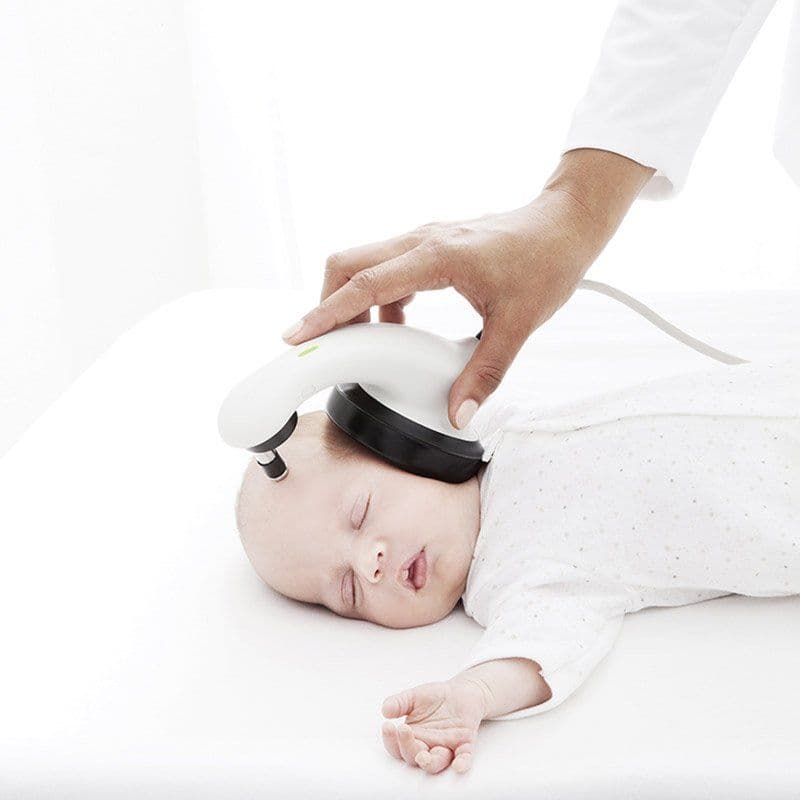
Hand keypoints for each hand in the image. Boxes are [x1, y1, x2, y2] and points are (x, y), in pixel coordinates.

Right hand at [282, 149, 652, 429]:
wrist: (565, 225)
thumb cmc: (546, 262)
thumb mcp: (518, 324)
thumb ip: (485, 372)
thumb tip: (459, 412)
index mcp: (436, 257)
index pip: (364, 283)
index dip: (326, 312)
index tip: (298, 334)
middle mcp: (421, 240)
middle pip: (347, 263)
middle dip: (327, 302)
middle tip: (327, 342)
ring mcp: (423, 238)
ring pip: (363, 262)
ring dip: (352, 300)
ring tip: (362, 341)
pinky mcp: (430, 243)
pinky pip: (386, 267)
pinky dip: (378, 296)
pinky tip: (396, 324)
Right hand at [380, 677, 487, 774]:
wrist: (460, 691)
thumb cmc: (435, 698)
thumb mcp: (414, 696)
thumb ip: (399, 702)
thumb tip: (385, 710)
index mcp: (413, 737)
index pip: (397, 747)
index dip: (391, 741)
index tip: (388, 726)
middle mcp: (428, 746)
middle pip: (414, 758)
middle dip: (407, 747)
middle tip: (403, 730)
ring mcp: (447, 747)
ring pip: (436, 763)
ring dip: (429, 763)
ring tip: (422, 757)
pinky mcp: (465, 743)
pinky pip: (464, 757)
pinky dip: (462, 763)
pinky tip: (459, 766)